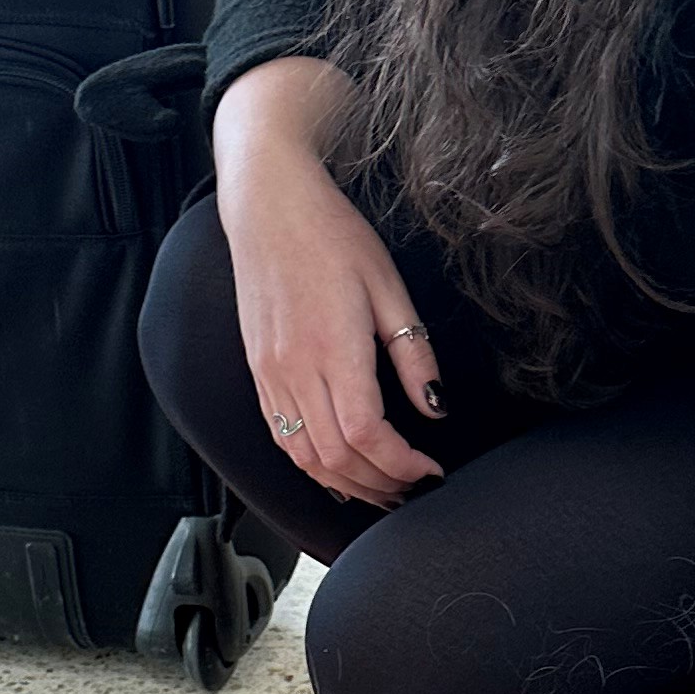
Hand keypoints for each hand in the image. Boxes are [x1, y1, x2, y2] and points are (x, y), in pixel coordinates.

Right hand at [211, 56, 444, 509]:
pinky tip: (339, 470)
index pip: (368, 435)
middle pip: (338, 458)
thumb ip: (413, 354)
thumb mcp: (390, 286)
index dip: (403, 465)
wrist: (267, 205)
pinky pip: (282, 438)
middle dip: (381, 484)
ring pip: (306, 458)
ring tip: (383, 488)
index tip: (432, 469)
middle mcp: (295, 370)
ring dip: (347, 484)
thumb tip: (435, 407)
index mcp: (333, 349)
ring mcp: (271, 375)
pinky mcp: (258, 372)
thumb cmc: (331, 235)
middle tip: (415, 488)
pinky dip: (313, 466)